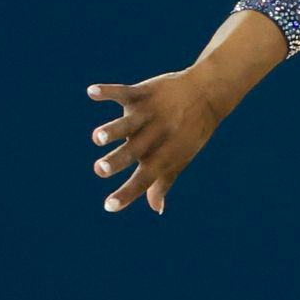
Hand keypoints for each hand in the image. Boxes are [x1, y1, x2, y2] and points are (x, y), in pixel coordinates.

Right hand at [87, 70, 230, 213]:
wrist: (208, 94)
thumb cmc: (189, 132)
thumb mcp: (179, 158)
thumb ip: (163, 182)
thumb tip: (157, 209)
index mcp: (163, 155)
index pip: (145, 179)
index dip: (128, 193)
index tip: (109, 206)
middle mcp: (156, 136)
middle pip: (134, 150)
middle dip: (117, 160)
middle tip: (100, 169)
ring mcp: (150, 114)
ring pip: (129, 123)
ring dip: (113, 129)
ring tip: (97, 137)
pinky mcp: (145, 93)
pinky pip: (126, 92)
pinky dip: (109, 91)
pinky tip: (91, 92)